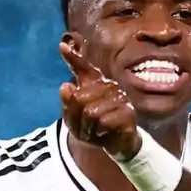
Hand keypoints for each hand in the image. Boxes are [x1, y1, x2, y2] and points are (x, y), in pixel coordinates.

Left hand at [59, 42, 141, 160]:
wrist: (116, 145)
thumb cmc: (95, 127)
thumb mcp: (74, 117)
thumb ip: (68, 102)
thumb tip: (66, 86)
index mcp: (96, 84)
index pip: (84, 69)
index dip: (73, 58)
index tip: (62, 46)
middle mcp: (110, 87)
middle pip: (79, 98)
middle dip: (77, 117)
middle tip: (85, 126)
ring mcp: (121, 99)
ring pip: (91, 112)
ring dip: (88, 128)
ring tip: (95, 130)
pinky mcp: (129, 113)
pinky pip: (104, 122)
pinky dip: (100, 132)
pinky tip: (105, 133)